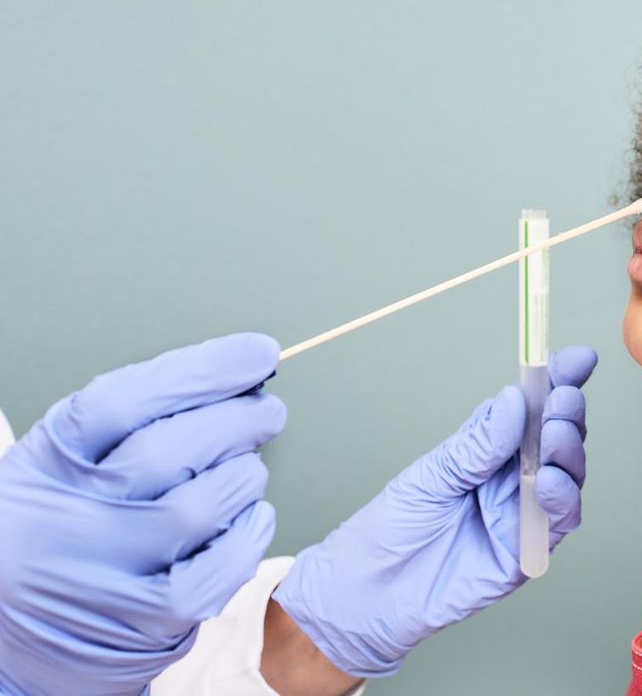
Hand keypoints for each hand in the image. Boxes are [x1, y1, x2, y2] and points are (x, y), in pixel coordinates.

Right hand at [0, 333, 283, 695]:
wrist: (17, 637)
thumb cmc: (62, 528)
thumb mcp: (63, 468)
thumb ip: (132, 424)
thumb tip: (239, 374)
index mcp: (44, 467)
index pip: (120, 403)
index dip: (200, 371)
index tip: (257, 353)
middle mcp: (64, 521)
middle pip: (168, 452)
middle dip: (237, 421)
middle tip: (267, 411)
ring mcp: (101, 578)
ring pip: (200, 508)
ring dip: (243, 477)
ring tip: (245, 470)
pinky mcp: (143, 625)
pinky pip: (220, 569)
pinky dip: (250, 533)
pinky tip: (250, 516)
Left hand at [271, 346, 596, 678]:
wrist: (370, 593)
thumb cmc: (392, 530)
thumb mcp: (431, 474)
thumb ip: (478, 443)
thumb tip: (515, 400)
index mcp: (491, 447)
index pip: (534, 406)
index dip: (559, 380)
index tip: (577, 358)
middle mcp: (515, 475)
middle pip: (559, 434)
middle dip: (568, 411)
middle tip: (562, 400)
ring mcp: (525, 510)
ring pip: (570, 473)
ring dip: (570, 450)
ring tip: (554, 438)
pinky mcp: (530, 549)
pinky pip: (561, 519)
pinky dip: (562, 497)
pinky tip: (549, 483)